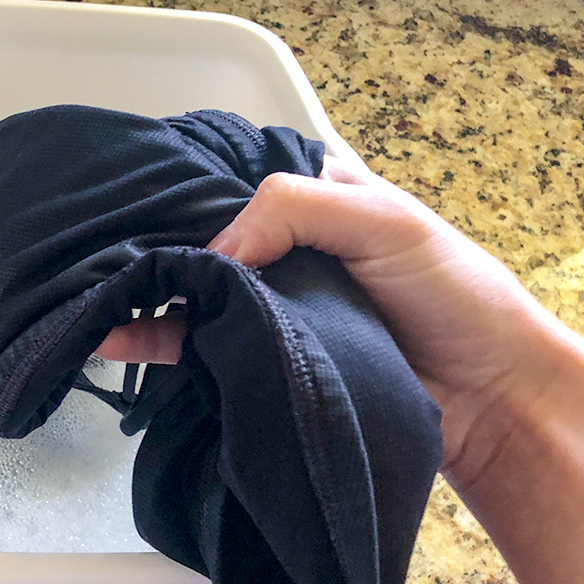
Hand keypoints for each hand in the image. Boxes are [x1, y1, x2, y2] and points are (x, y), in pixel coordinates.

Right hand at [97, 156, 581, 488]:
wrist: (485, 397)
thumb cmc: (453, 295)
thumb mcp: (384, 222)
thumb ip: (296, 210)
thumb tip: (211, 250)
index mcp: (309, 200)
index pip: (228, 185)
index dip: (185, 196)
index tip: (140, 209)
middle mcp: (280, 249)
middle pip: (201, 241)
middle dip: (155, 250)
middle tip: (106, 259)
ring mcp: (267, 306)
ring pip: (190, 293)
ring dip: (146, 296)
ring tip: (99, 301)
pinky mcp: (260, 359)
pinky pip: (195, 345)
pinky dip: (153, 342)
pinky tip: (115, 337)